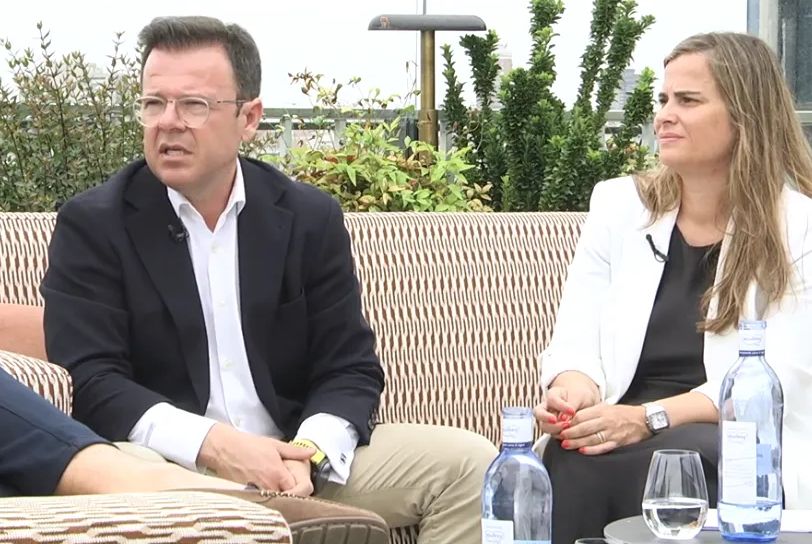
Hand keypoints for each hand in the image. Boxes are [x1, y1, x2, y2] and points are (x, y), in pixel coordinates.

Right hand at [198, 424, 313, 490]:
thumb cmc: (248, 445)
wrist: (224, 448)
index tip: (298, 484)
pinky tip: (263, 491)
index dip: (299, 488)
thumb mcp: (275, 445)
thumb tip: (311, 452)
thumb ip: (295, 451)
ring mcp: (256, 492)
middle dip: (289, 495)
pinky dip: (263, 498)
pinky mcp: (246, 495)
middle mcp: (267, 485)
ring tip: (275, 488)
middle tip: (288, 487)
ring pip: (272, 501)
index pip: (296, 489)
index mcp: (277, 473)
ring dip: (276, 497)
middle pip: (285, 498)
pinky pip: (259, 501)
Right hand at [533, 386, 595, 437]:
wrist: (583, 403)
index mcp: (553, 395)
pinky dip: (562, 436)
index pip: (552, 399)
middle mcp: (547, 407)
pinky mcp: (554, 430)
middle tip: (558, 421)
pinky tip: (571, 434)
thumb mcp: (579, 397)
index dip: (561, 406)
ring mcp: (549, 420)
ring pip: (544, 426)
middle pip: (538, 413)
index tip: (572, 411)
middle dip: (546, 418)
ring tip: (568, 427)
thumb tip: (565, 417)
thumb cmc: (579, 397)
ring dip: (555, 429)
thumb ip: (572, 405)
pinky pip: (554, 434)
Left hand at [558, 403, 649, 454]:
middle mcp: (606, 421)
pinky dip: (593, 450)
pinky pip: (603, 447)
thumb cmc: (622, 413)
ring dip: (577, 442)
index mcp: (601, 410)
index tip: (560, 425)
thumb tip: (571, 418)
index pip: (581, 416)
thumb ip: (590, 412)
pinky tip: (583, 451)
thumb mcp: (605, 407)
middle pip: (584, 427)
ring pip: (591, 438)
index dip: (569, 421)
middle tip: (560, 436)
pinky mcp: (618, 442)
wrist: (643, 420)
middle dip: (570, 432)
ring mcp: (612, 433)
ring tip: (566, 444)